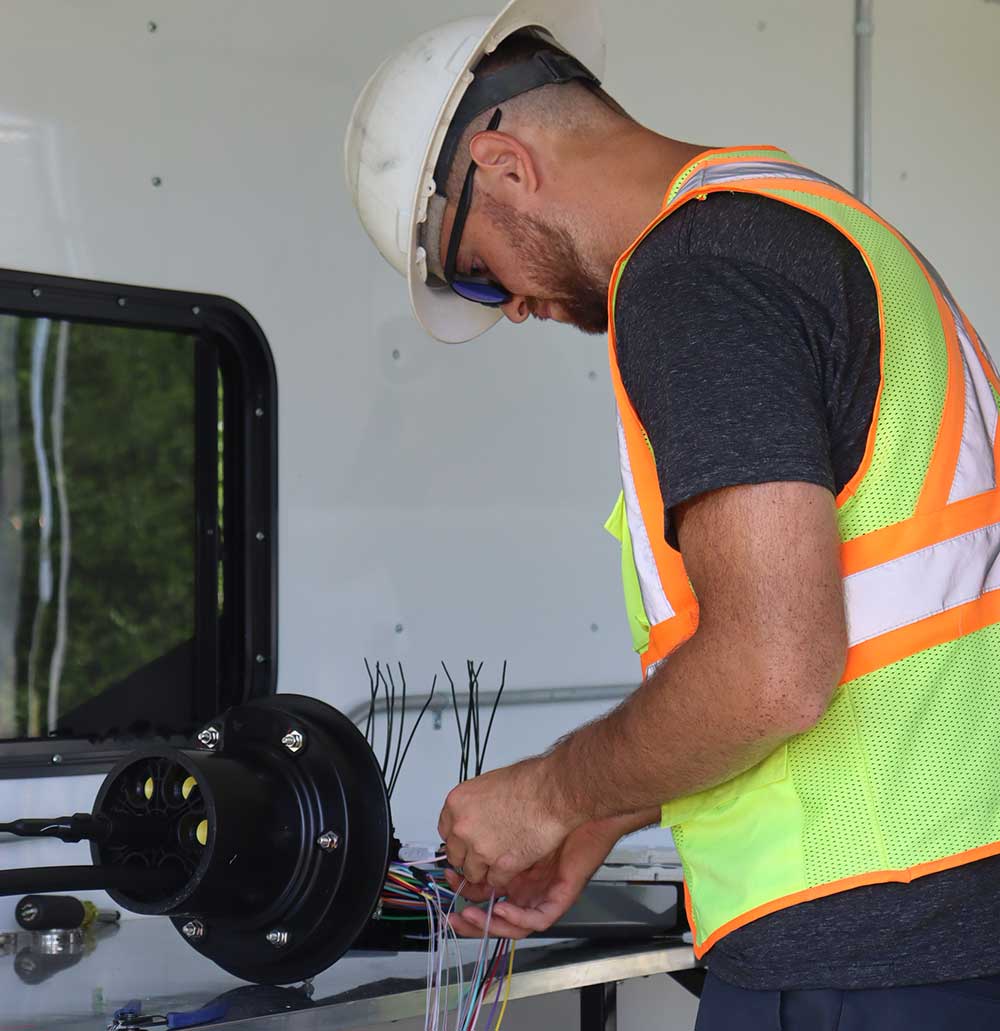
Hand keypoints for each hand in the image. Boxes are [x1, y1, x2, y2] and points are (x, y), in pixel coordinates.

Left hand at [437, 757, 577, 889]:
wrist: (552, 792)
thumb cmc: (529, 782)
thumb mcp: (489, 784)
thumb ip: (474, 805)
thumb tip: (474, 815)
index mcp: (457, 804)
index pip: (445, 832)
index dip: (460, 839)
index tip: (467, 842)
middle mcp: (462, 827)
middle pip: (456, 856)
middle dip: (470, 856)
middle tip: (487, 851)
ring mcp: (479, 849)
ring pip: (472, 874)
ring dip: (486, 869)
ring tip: (503, 856)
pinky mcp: (500, 865)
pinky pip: (494, 881)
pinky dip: (504, 876)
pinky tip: (515, 862)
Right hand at [445, 816, 628, 938]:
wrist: (576, 797)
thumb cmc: (545, 806)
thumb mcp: (505, 822)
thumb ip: (483, 836)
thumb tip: (456, 838)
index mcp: (513, 869)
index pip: (484, 891)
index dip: (464, 893)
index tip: (446, 886)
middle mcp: (526, 886)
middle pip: (494, 915)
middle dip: (470, 919)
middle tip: (453, 914)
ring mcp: (542, 894)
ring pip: (513, 925)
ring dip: (487, 925)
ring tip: (468, 917)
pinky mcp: (559, 898)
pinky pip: (537, 920)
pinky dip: (517, 919)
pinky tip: (501, 909)